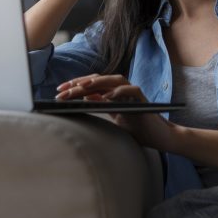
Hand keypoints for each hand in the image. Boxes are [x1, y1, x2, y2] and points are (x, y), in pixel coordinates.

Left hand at [57, 74, 176, 150]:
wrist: (159, 137)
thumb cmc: (137, 130)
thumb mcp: (114, 118)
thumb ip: (101, 107)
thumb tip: (84, 97)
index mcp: (113, 94)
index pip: (91, 85)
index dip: (75, 86)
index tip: (58, 91)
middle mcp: (122, 90)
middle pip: (99, 80)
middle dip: (79, 83)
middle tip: (63, 90)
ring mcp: (133, 93)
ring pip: (114, 80)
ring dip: (98, 82)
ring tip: (83, 87)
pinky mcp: (143, 99)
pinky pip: (131, 90)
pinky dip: (119, 91)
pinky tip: (107, 96)